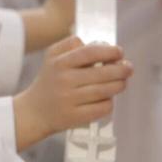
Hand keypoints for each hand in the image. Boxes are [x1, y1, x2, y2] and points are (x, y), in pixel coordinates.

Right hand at [13, 37, 130, 149]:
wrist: (33, 112)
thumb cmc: (49, 81)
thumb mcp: (51, 57)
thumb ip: (71, 45)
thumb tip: (100, 45)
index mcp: (59, 63)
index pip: (90, 53)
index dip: (109, 51)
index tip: (120, 52)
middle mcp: (64, 81)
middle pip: (101, 73)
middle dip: (121, 70)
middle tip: (128, 68)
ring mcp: (69, 100)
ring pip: (104, 91)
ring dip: (119, 86)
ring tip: (122, 82)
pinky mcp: (74, 117)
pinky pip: (101, 108)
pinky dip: (109, 103)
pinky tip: (109, 98)